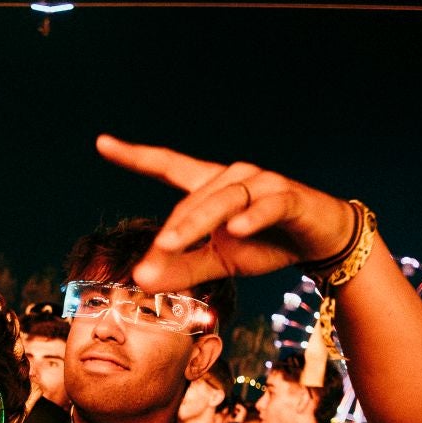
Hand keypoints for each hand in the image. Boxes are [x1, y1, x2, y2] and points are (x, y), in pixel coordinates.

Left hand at [94, 136, 357, 292]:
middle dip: (174, 228)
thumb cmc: (265, 244)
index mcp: (210, 189)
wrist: (319, 243)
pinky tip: (236, 229)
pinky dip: (252, 217)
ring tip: (173, 242)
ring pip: (224, 199)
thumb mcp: (219, 261)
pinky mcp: (289, 196)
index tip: (102, 144)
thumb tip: (140, 278)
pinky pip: (267, 204)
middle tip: (154, 251)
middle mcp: (233, 177)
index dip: (136, 157)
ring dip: (198, 222)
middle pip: (194, 199)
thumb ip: (181, 268)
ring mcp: (262, 183)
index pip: (168, 166)